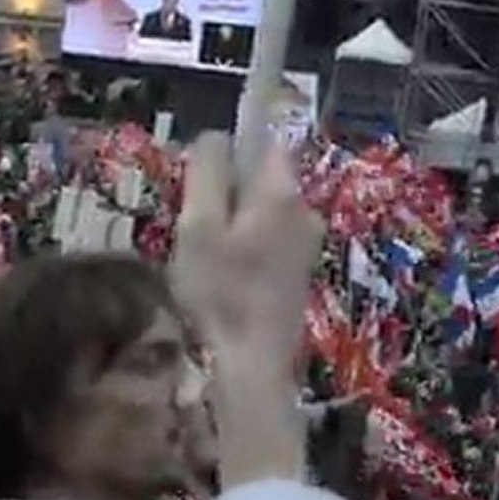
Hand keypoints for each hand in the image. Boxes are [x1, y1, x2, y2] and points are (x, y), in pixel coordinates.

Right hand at [171, 133, 322, 487]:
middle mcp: (304, 210)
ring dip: (233, 223)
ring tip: (204, 256)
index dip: (228, 153)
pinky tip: (223, 277)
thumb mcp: (198, 225)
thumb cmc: (218, 291)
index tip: (199, 183)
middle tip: (193, 226)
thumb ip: (207, 173)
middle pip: (260, 178)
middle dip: (227, 192)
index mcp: (281, 191)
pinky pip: (267, 240)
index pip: (262, 141)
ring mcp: (306, 244)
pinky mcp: (299, 272)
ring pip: (261, 212)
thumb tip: (215, 135)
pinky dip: (244, 248)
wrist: (251, 364)